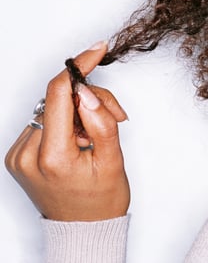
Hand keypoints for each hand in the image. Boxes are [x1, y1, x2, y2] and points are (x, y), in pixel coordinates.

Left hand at [5, 42, 129, 220]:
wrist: (83, 229)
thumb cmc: (101, 200)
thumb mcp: (113, 160)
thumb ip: (102, 121)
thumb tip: (87, 91)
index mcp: (51, 156)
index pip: (59, 93)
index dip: (79, 66)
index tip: (98, 50)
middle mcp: (27, 153)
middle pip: (60, 98)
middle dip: (92, 98)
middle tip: (116, 115)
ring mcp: (19, 154)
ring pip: (54, 106)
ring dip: (81, 110)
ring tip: (99, 133)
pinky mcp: (19, 153)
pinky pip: (47, 119)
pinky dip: (68, 120)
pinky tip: (82, 136)